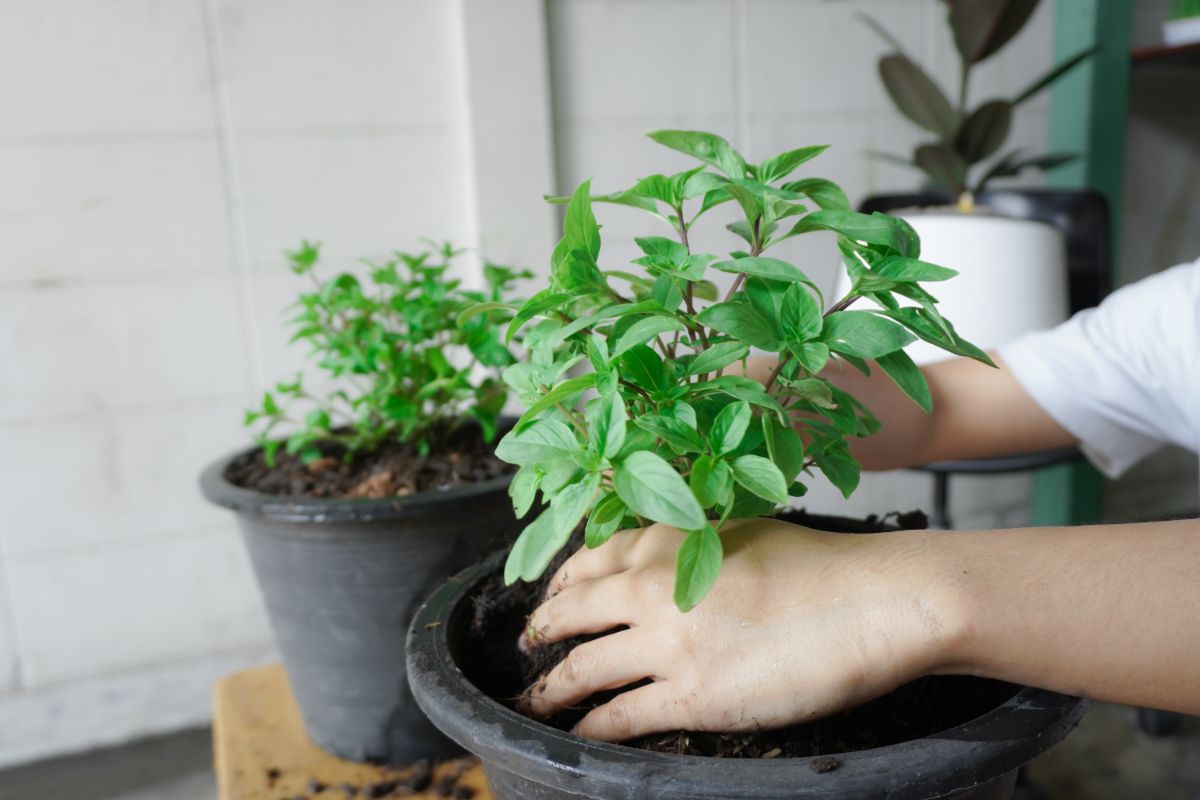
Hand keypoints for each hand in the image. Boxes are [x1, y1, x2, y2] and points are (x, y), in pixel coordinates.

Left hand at [518, 519, 962, 741]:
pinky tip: (578, 734)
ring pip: (581, 668)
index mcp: (666, 539)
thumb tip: (657, 562)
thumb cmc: (820, 566)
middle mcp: (653, 585)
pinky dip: (589, 727)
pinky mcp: (692, 695)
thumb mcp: (740, 531)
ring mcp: (668, 642)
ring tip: (534, 700)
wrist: (872, 602)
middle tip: (528, 645)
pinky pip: (618, 717)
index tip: (551, 597)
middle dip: (540, 631)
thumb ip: (688, 543)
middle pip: (571, 612)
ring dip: (550, 688)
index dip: (560, 583)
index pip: (588, 560)